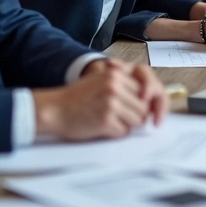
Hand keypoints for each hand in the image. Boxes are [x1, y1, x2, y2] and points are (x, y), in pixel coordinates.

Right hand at [33, 59, 167, 139]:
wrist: (54, 110)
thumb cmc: (78, 98)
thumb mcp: (102, 80)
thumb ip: (125, 85)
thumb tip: (151, 99)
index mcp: (117, 73)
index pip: (147, 91)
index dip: (146, 104)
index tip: (150, 114)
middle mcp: (115, 85)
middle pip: (144, 108)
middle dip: (136, 116)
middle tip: (120, 118)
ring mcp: (111, 102)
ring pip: (137, 121)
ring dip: (127, 125)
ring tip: (110, 121)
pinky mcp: (105, 119)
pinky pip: (124, 132)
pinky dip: (116, 133)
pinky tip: (103, 127)